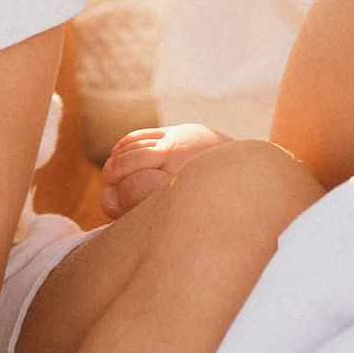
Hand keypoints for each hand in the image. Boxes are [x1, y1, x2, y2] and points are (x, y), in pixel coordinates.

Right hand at [98, 123, 232, 218]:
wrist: (245, 180)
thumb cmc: (202, 209)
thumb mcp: (181, 219)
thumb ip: (144, 212)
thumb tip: (108, 200)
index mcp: (179, 194)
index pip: (132, 190)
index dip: (114, 199)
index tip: (110, 203)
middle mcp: (180, 167)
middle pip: (128, 166)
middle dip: (113, 176)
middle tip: (109, 188)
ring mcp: (180, 146)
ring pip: (133, 149)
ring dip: (116, 161)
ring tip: (112, 175)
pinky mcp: (180, 133)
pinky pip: (140, 136)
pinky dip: (124, 145)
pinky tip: (117, 155)